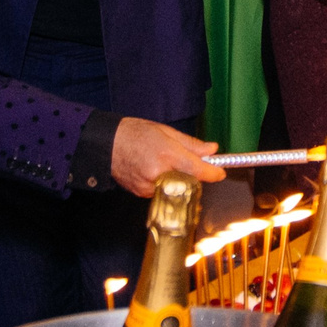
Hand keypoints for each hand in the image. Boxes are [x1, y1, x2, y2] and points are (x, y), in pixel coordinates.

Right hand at [108, 116, 223, 197]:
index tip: (220, 173)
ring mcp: (150, 186)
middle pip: (189, 182)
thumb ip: (191, 144)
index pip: (197, 170)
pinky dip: (163, 183)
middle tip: (187, 163)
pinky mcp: (142, 194)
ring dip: (177, 179)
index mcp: (167, 154)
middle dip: (193, 175)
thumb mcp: (166, 132)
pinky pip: (162, 192)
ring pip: (175, 188)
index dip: (212, 173)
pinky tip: (152, 170)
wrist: (106, 144)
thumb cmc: (134, 133)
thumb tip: (211, 150)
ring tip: (162, 163)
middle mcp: (159, 173)